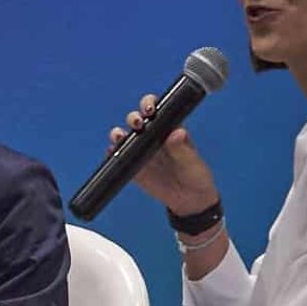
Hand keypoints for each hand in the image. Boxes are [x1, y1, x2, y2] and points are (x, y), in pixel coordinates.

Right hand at [111, 93, 220, 215]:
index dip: (149, 103)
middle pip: (137, 119)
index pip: (157, 109)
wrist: (189, 201)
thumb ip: (183, 149)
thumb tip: (177, 133)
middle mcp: (153, 135)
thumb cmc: (195, 176)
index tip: (149, 110)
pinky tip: (111, 152)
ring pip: (124, 135)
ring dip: (118, 133)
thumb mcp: (192, 163)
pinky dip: (112, 152)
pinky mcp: (133, 166)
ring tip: (119, 137)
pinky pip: (118, 156)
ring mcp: (141, 150)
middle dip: (133, 117)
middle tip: (138, 124)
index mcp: (169, 128)